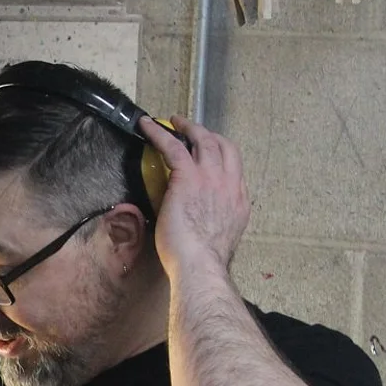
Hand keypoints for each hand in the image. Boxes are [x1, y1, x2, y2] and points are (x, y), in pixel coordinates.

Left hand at [137, 116, 248, 275]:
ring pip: (203, 140)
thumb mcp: (219, 236)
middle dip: (208, 135)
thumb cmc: (203, 260)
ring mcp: (211, 177)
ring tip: (174, 121)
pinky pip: (173, 146)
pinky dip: (159, 133)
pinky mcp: (187, 176)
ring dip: (188, 127)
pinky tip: (147, 126)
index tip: (209, 154)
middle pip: (224, 147)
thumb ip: (214, 220)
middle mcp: (229, 184)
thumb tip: (199, 218)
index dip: (221, 157)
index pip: (233, 169)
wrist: (200, 263)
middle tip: (192, 130)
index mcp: (238, 200)